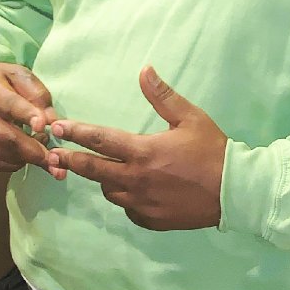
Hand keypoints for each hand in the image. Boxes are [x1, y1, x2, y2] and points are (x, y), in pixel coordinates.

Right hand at [0, 62, 64, 178]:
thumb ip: (37, 94)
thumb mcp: (17, 74)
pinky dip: (16, 163)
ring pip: (6, 155)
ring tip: (41, 149)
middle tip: (56, 158)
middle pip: (9, 139)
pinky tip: (24, 155)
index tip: (43, 126)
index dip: (27, 116)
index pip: (10, 105)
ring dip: (29, 158)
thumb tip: (52, 120)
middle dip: (35, 151)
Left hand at [48, 66, 225, 230]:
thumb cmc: (213, 151)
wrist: (235, 192)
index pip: (99, 140)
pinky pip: (127, 209)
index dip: (75, 133)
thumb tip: (144, 70)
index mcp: (143, 151)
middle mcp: (136, 179)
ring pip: (109, 191)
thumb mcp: (190, 118)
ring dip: (104, 179)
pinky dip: (126, 199)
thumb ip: (162, 96)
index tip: (57, 128)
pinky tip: (135, 191)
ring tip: (107, 170)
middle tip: (54, 155)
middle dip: (70, 160)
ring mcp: (142, 203)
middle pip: (92, 170)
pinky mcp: (150, 219)